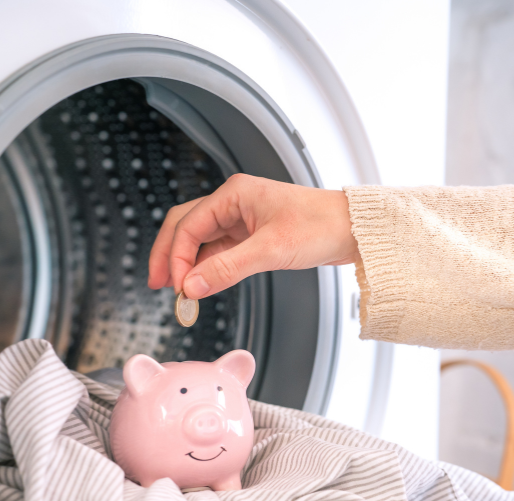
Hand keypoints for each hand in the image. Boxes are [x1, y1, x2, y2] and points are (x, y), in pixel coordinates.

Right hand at [148, 174, 357, 298]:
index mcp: (234, 194)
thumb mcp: (271, 250)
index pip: (189, 225)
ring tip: (180, 292)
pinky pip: (221, 251)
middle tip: (159, 284)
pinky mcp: (253, 236)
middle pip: (186, 227)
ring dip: (189, 265)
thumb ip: (228, 269)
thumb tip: (193, 286)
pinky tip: (203, 285)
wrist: (354, 229)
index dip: (177, 257)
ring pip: (202, 241)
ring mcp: (243, 219)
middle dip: (169, 255)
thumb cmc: (321, 225)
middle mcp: (234, 203)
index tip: (177, 287)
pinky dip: (209, 268)